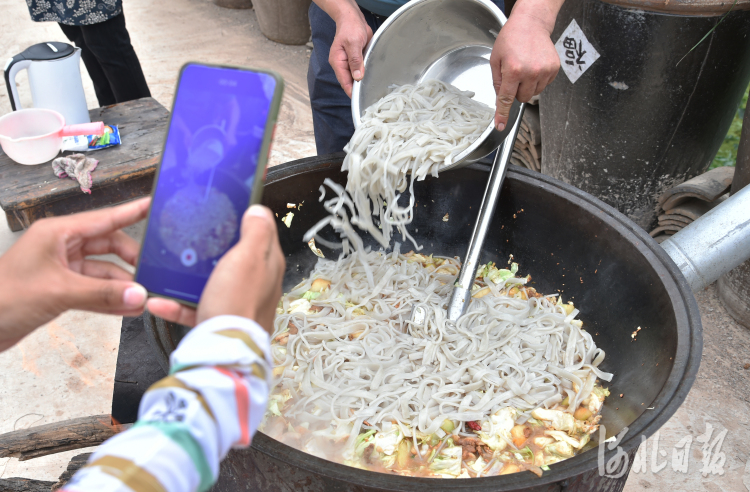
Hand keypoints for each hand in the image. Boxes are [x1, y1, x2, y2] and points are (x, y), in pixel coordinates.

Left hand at [0, 198, 149, 351]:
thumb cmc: (2, 298)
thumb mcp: (58, 292)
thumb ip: (102, 293)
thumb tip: (138, 295)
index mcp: (57, 233)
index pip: (105, 218)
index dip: (132, 212)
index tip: (154, 206)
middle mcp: (61, 246)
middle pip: (108, 246)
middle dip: (131, 261)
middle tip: (153, 273)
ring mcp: (61, 268)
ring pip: (103, 271)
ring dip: (122, 285)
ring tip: (144, 297)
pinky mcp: (60, 289)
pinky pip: (94, 290)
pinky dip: (110, 298)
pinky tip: (127, 308)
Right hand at [147, 205, 285, 335]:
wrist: (222, 350)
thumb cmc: (238, 303)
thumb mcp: (248, 257)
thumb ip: (256, 232)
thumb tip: (258, 211)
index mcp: (266, 265)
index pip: (262, 233)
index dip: (247, 218)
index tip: (230, 208)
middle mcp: (255, 284)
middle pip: (234, 257)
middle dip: (214, 248)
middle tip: (195, 237)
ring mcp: (235, 302)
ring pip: (211, 282)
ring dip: (189, 277)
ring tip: (172, 268)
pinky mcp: (216, 320)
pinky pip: (192, 307)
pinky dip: (175, 304)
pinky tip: (159, 300)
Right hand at [329, 8, 372, 97]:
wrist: (352, 19)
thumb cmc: (350, 28)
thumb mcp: (354, 43)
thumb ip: (355, 60)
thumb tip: (358, 77)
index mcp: (337, 61)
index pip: (344, 81)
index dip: (351, 91)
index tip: (359, 99)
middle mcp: (342, 64)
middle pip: (350, 81)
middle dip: (358, 89)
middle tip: (369, 97)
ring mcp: (349, 63)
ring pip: (355, 77)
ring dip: (362, 83)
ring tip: (371, 92)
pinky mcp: (356, 60)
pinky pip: (360, 71)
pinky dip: (365, 75)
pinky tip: (372, 80)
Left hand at [490, 10, 560, 130]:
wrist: (532, 23)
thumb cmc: (511, 38)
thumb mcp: (496, 59)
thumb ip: (497, 82)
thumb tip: (500, 101)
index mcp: (513, 70)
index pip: (507, 99)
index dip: (503, 114)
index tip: (501, 126)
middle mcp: (531, 72)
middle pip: (522, 98)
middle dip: (516, 91)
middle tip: (514, 74)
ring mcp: (545, 71)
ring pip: (533, 94)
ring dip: (527, 86)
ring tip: (525, 68)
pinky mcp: (554, 69)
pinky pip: (544, 85)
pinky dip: (537, 80)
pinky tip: (534, 66)